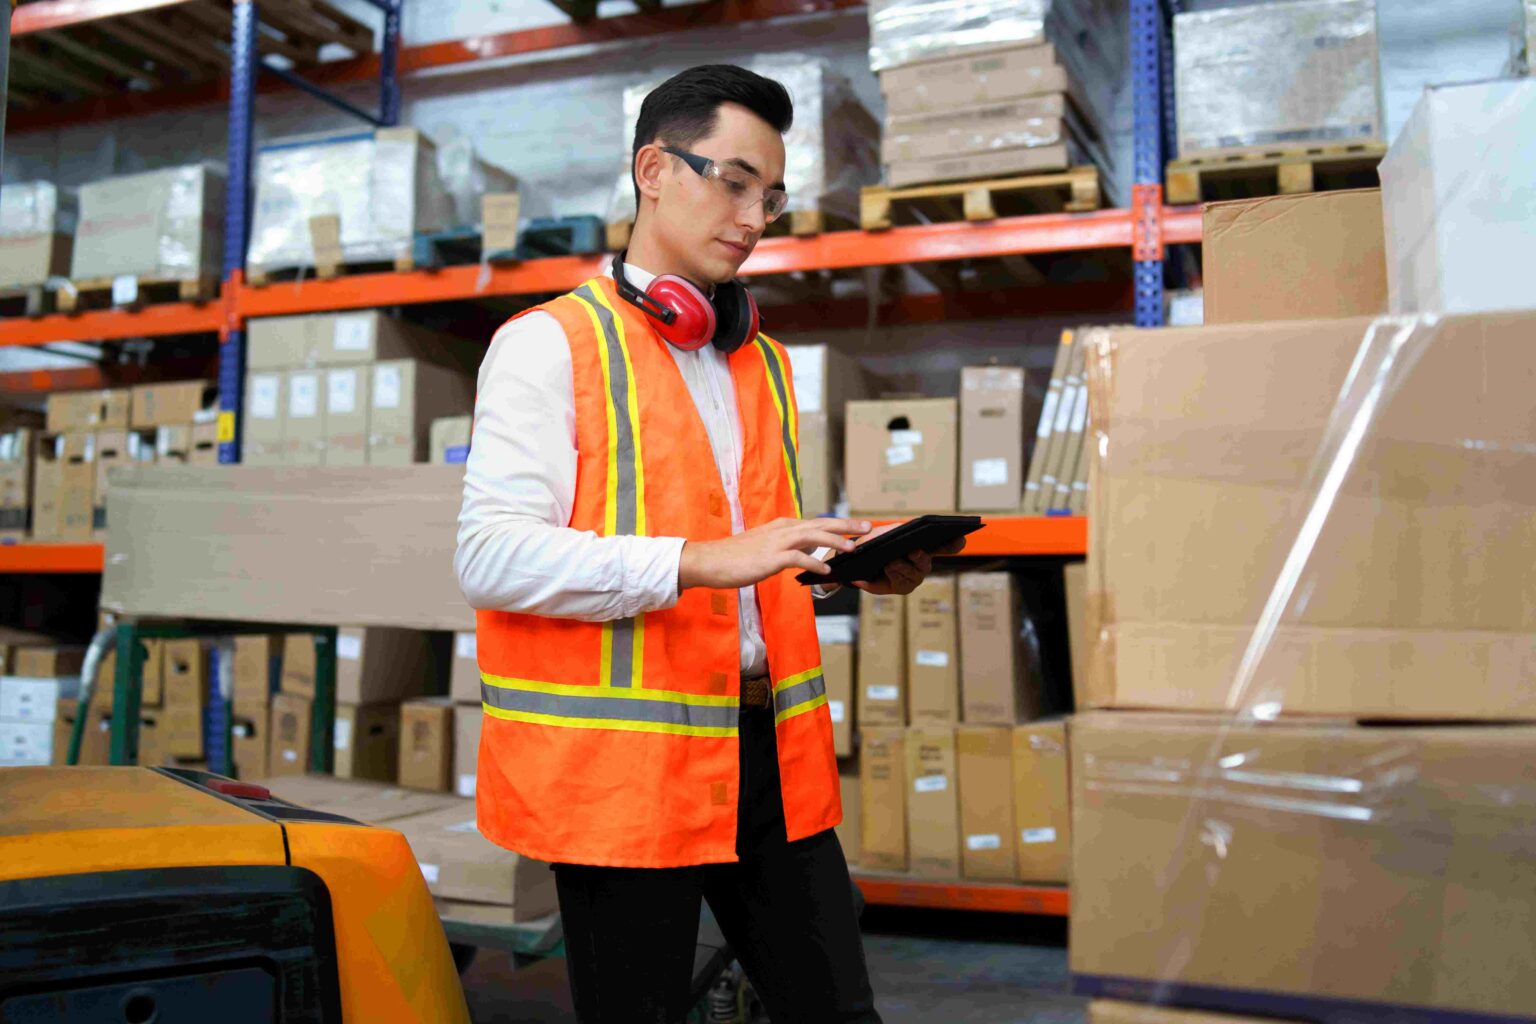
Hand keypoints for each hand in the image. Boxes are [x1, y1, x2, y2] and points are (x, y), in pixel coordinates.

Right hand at [679, 517, 871, 590]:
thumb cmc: (735, 557)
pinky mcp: (770, 557)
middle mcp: (782, 530)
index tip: (857, 528)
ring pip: (812, 536)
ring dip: (835, 541)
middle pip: (821, 524)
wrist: (709, 561)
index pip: (817, 523)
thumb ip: (788, 549)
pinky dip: (814, 563)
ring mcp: (776, 542)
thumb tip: (809, 554)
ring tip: (852, 548)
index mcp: (782, 527)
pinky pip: (797, 558)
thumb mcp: (765, 548)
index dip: (839, 525)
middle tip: (867, 528)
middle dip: (846, 526)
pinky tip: (826, 570)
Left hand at [850, 523, 966, 596]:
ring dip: (903, 566)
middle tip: (914, 551)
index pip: (946, 545)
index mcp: (925, 546)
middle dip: (921, 556)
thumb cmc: (876, 544)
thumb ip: (892, 530)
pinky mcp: (904, 587)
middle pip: (928, 561)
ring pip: (914, 572)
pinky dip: (894, 574)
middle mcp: (923, 562)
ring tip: (891, 561)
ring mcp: (915, 576)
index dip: (955, 542)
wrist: (860, 562)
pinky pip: (902, 582)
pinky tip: (887, 568)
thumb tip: (901, 529)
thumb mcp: (882, 532)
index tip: (960, 537)